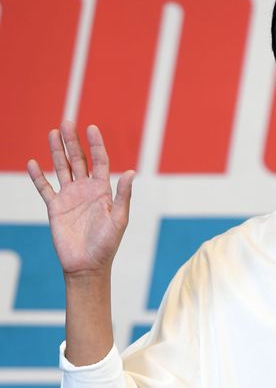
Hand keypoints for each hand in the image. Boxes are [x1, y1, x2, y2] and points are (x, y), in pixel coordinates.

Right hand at [27, 121, 134, 275]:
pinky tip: (33, 162)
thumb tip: (131, 173)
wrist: (88, 265)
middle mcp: (86, 190)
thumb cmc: (108, 244)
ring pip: (62, 168)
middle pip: (79, 160)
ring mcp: (70, 197)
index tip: (92, 127)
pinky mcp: (55, 208)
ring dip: (56, 151)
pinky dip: (38, 176)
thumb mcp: (119, 219)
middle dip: (73, 141)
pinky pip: (45, 188)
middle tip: (67, 122)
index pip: (100, 161)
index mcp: (103, 190)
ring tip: (52, 132)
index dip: (96, 144)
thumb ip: (122, 196)